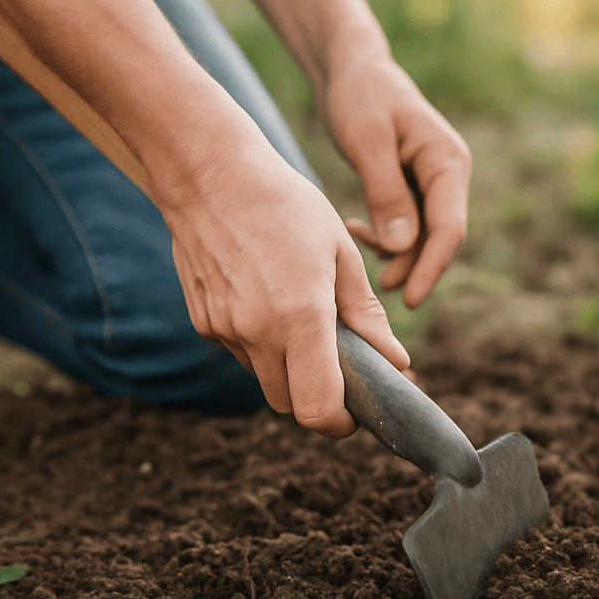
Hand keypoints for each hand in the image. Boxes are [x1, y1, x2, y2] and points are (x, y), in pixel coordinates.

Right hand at [152, 111, 409, 437]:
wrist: (209, 174)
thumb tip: (396, 361)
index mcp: (300, 316)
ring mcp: (223, 330)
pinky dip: (261, 343)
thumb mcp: (340, 252)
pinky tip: (267, 296)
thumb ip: (366, 315)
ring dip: (288, 367)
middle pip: (290, 405)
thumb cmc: (285, 204)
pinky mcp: (203, 321)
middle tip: (337, 363)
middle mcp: (256, 332)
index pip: (317, 408)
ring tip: (300, 314)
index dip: (340, 424)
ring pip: (264, 379)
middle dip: (317, 396)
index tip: (355, 412)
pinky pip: (240, 352)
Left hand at [319, 52, 471, 307]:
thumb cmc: (360, 96)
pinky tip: (354, 229)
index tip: (408, 299)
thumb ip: (386, 194)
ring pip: (421, 235)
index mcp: (447, 162)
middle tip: (379, 290)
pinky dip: (384, 233)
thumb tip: (402, 249)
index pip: (449, 228)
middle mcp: (447, 174)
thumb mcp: (367, 142)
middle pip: (439, 237)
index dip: (431, 268)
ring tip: (357, 249)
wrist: (349, 68)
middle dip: (413, 266)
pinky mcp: (411, 185)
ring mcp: (431, 181)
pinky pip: (406, 223)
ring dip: (395, 251)